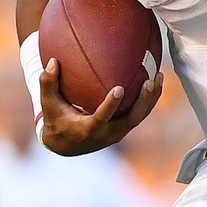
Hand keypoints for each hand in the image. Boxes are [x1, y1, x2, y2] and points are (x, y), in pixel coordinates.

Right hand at [36, 56, 163, 155]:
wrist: (66, 144)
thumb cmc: (56, 119)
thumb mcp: (48, 104)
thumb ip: (48, 84)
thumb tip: (52, 61)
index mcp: (89, 130)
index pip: (102, 118)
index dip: (111, 105)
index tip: (119, 89)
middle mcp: (107, 134)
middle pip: (131, 119)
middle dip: (142, 101)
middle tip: (149, 81)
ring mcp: (118, 132)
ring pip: (139, 116)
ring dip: (151, 98)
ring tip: (158, 76)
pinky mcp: (123, 127)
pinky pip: (139, 113)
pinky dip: (148, 98)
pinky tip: (154, 79)